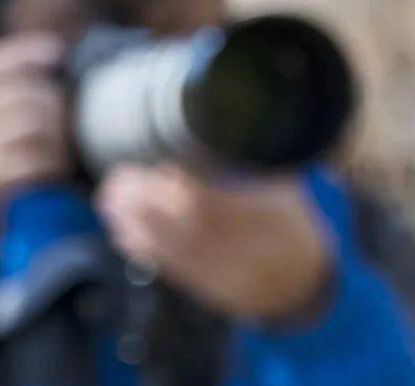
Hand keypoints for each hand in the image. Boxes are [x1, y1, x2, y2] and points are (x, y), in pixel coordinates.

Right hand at [0, 32, 68, 286]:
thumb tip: (54, 90)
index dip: (20, 53)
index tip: (56, 50)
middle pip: (12, 91)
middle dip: (51, 101)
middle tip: (72, 121)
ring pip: (19, 123)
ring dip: (53, 134)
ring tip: (65, 151)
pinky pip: (17, 162)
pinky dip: (44, 163)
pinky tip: (55, 171)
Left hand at [95, 165, 332, 321]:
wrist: (304, 283)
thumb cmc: (292, 224)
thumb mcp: (286, 185)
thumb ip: (256, 160)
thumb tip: (223, 123)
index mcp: (266, 217)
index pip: (214, 202)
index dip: (179, 185)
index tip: (154, 163)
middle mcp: (243, 248)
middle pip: (184, 226)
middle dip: (145, 203)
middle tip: (117, 180)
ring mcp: (224, 273)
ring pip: (172, 249)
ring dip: (134, 224)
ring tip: (110, 201)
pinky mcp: (208, 290)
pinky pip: (172, 270)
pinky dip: (144, 251)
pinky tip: (122, 233)